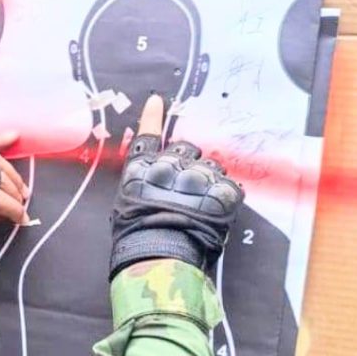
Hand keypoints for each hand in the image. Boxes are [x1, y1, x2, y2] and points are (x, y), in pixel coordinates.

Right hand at [110, 96, 243, 277]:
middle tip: (189, 187)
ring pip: (211, 167)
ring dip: (209, 180)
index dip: (152, 117)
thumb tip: (152, 187)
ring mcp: (199, 176)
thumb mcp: (126, 205)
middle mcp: (171, 164)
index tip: (156, 102)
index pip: (147, 135)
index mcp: (143, 167)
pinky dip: (226, 199)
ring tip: (205, 205)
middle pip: (186, 149)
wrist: (158, 253)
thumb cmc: (134, 236)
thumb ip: (142, 185)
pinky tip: (219, 214)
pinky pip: (230, 188)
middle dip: (189, 163)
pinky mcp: (223, 191)